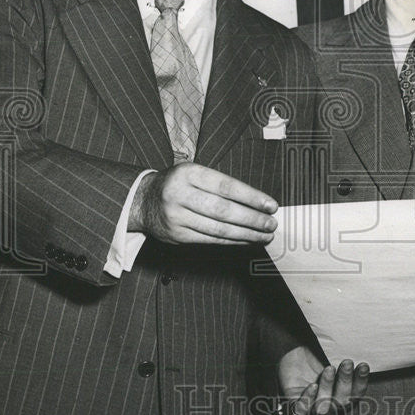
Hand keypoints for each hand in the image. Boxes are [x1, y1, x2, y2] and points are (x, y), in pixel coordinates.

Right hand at [130, 163, 277, 244]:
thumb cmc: (178, 184)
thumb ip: (220, 185)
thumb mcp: (194, 173)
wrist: (142, 200)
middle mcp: (179, 194)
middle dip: (252, 219)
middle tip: (271, 223)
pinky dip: (232, 241)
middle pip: (224, 210)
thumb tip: (257, 202)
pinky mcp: (176, 235)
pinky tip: (246, 240)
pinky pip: (210, 240)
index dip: (252, 197)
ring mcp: (176, 217)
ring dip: (246, 234)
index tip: (271, 205)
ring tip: (265, 235)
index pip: (226, 186)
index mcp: (188, 173)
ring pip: (218, 229)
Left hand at [278, 346, 369, 414]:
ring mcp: (313, 406)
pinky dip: (309, 398)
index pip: (356, 393)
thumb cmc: (318, 353)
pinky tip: (313, 385)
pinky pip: (303, 409)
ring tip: (329, 369)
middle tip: (346, 363)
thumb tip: (362, 350)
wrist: (294, 351)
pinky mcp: (296, 404)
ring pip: (324, 406)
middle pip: (342, 401)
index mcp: (343, 394)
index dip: (361, 382)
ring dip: (328, 387)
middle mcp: (330, 404)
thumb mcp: (334, 354)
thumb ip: (346, 360)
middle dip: (345, 381)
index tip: (363, 365)